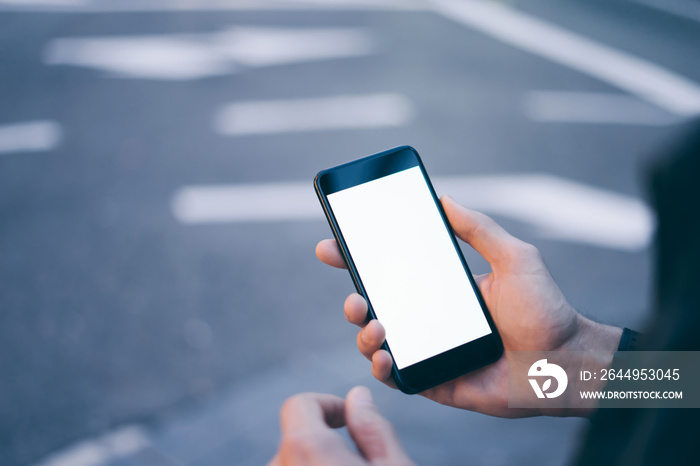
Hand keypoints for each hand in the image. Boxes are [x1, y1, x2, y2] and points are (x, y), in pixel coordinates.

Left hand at [268, 386, 413, 465]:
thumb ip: (374, 428)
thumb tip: (358, 396)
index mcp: (307, 449)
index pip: (299, 405)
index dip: (327, 405)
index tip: (350, 420)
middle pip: (295, 437)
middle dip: (324, 439)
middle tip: (359, 458)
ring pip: (292, 463)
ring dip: (316, 463)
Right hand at [316, 196, 621, 416]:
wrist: (567, 364)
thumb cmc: (547, 311)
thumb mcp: (514, 257)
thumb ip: (479, 228)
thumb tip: (443, 197)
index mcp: (442, 290)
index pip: (391, 272)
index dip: (357, 260)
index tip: (331, 246)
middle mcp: (430, 319)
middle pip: (375, 308)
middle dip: (352, 299)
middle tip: (354, 294)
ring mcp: (430, 351)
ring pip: (377, 343)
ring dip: (363, 333)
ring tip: (373, 323)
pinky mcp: (435, 381)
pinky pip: (397, 377)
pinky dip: (382, 368)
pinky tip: (385, 356)